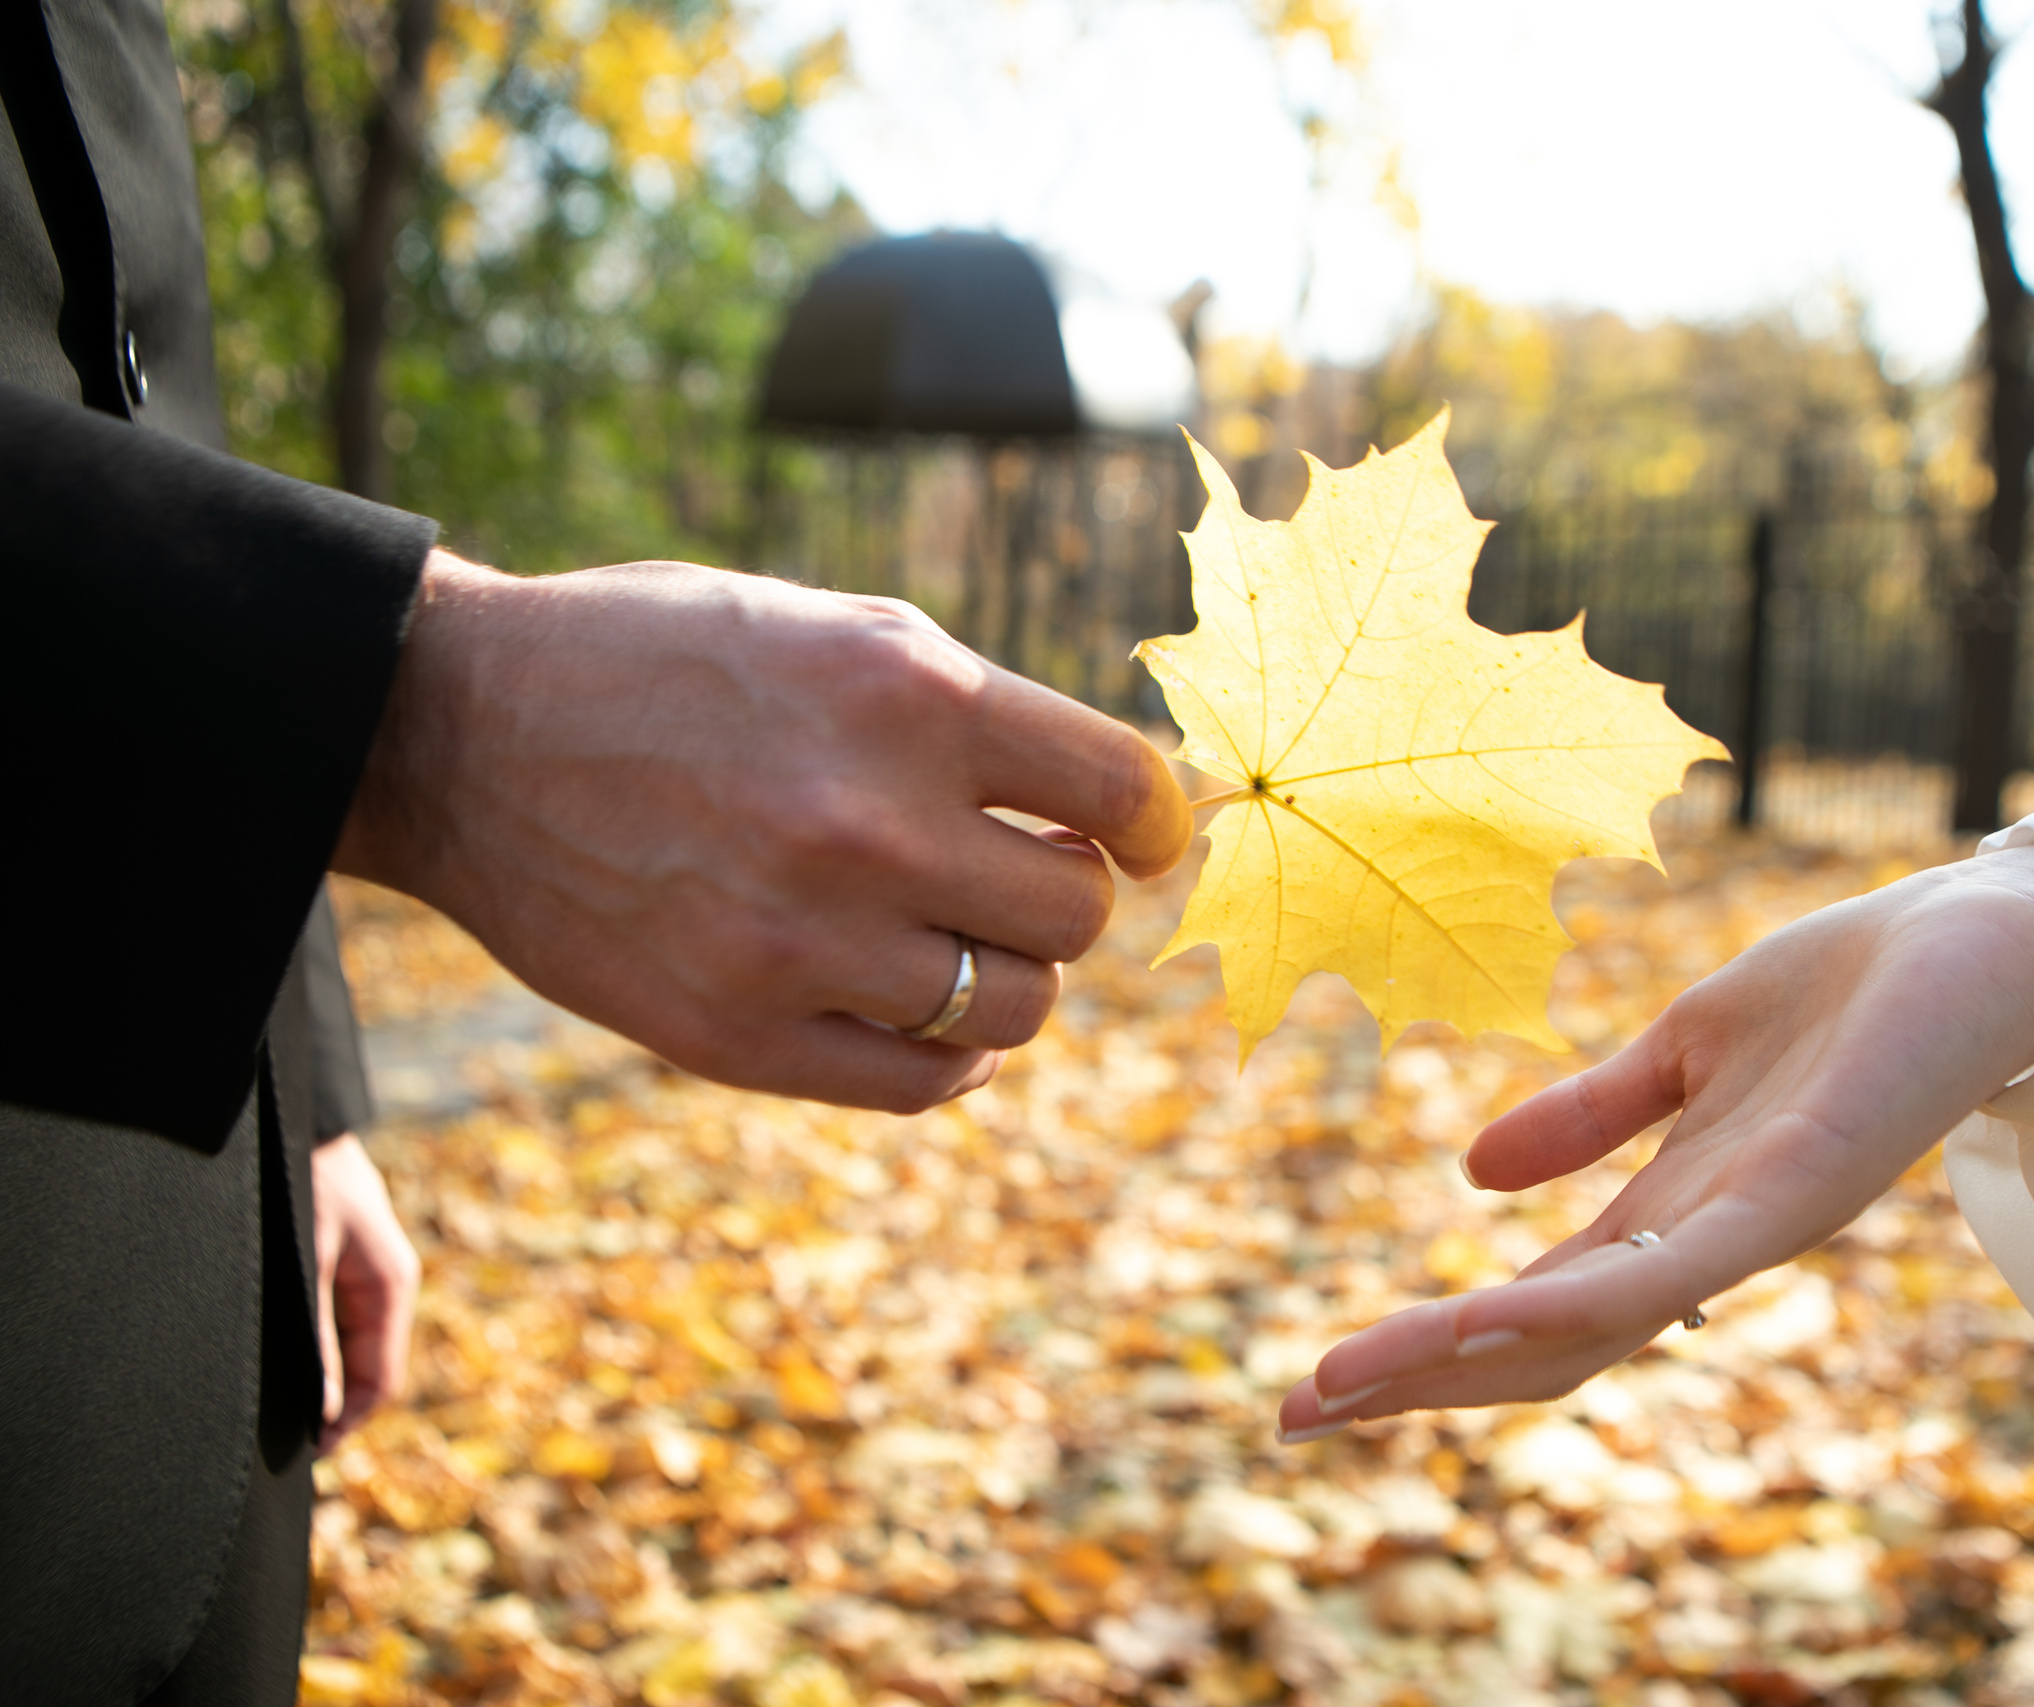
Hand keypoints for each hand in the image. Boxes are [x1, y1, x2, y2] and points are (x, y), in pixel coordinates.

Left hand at [311, 1133, 420, 1451]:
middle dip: (338, 1409)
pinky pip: (344, 1324)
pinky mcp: (350, 1265)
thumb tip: (323, 1409)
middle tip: (289, 1443)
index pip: (381, 1380)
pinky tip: (291, 1365)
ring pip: (358, 1348)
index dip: (348, 1423)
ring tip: (284, 1411)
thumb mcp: (307, 1265)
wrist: (303, 1122)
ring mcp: (371, 1275)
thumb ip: (317, 1338)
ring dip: (329, 1381)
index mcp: (391, 1287)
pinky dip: (323, 1352)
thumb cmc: (306, 1185)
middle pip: (373, 1368)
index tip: (309, 1454)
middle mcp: (389, 1286)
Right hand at [336, 552, 1192, 1112]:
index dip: (1151, 820)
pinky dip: (957, 1057)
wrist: (461, 733)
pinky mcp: (736, 1035)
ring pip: (1015, 1009)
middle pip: (1078, 914)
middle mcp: (865, 820)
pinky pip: (926, 1083)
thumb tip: (1107, 806)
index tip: (1137, 835)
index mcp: (904, 692)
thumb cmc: (665, 661)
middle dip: (1066, 894)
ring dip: (1009, 976)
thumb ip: (973, 710)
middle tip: (1015, 873)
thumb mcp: (832, 627)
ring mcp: (800, 942)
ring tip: (957, 935)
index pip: (1117, 788)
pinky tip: (931, 1012)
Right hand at [1275, 845, 2033, 1439]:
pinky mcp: (1800, 1190)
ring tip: (1347, 1387)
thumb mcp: (1687, 1048)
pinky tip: (1477, 1318)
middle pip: (1540, 1344)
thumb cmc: (1857, 992)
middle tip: (1293, 1420)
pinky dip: (1570, 1304)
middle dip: (1414, 1384)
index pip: (1530, 1304)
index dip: (1423, 1347)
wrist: (1993, 938)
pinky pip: (1672, 1269)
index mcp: (1674, 1210)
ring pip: (1585, 1327)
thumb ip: (1593, 1116)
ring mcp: (1751, 1228)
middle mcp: (1707, 1243)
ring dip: (1457, 1361)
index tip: (1317, 1386)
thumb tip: (1471, 1175)